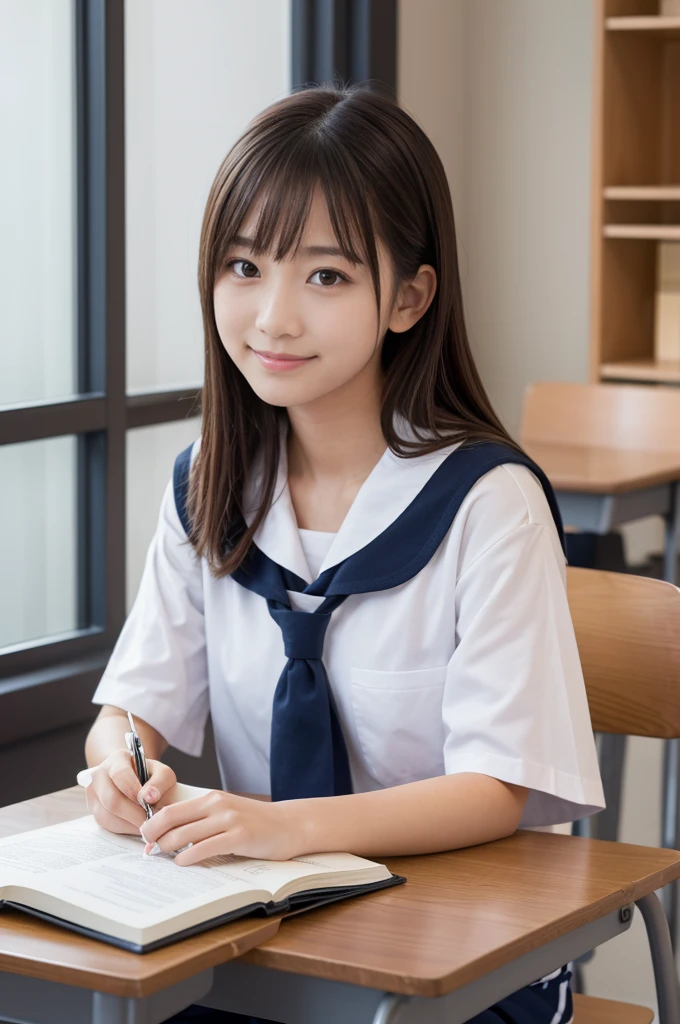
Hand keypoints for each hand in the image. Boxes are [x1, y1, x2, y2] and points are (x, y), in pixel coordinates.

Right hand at [86, 750, 176, 834]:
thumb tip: (149, 798)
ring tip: (146, 823)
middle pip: (111, 799)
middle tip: (151, 820)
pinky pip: (106, 825)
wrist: (137, 783)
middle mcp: (99, 774)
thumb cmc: (150, 777)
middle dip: (134, 814)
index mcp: (117, 759)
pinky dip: (124, 828)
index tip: (149, 802)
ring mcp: (93, 793)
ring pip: (107, 815)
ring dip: (130, 824)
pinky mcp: (94, 810)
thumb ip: (160, 781)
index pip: (120, 774)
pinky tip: (137, 824)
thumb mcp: (162, 773)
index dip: (134, 791)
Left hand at [140, 791, 302, 864]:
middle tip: (148, 851)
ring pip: (185, 834)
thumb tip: (171, 833)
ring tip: (161, 857)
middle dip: (154, 837)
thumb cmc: (255, 823)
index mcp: (212, 798)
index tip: (144, 837)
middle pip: (173, 820)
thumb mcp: (226, 813)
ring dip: (167, 848)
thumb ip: (202, 819)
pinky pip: (205, 848)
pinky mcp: (240, 837)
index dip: (152, 823)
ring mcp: (229, 820)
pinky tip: (181, 862)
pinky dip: (188, 856)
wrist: (289, 825)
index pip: (172, 809)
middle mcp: (218, 805)